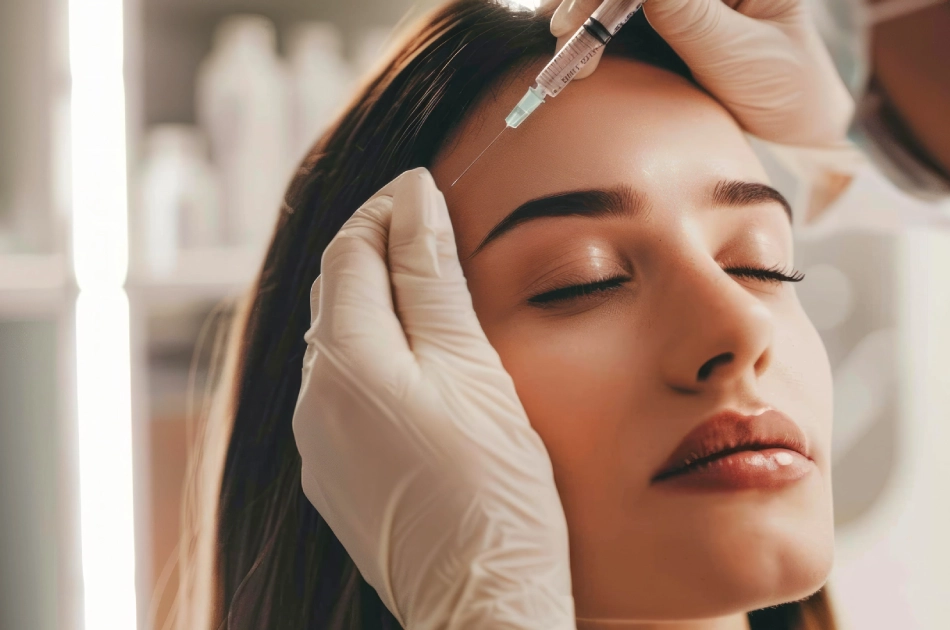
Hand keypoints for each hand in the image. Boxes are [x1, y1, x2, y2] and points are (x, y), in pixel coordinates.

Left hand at [293, 168, 574, 628]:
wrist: (481, 599)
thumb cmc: (492, 487)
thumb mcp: (472, 367)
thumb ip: (433, 279)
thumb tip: (412, 199)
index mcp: (345, 359)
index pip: (349, 251)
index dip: (386, 211)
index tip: (426, 190)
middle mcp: (315, 397)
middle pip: (334, 293)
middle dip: (379, 251)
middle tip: (435, 229)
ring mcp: (319, 442)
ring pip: (338, 343)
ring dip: (377, 304)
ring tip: (435, 291)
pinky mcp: (335, 475)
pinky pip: (342, 392)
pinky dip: (376, 358)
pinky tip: (421, 366)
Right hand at [549, 0, 853, 146]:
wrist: (798, 122)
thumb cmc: (786, 86)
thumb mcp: (740, 53)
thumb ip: (689, 15)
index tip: (586, 12)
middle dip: (590, 0)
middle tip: (564, 35)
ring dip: (582, 12)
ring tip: (566, 54)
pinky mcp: (664, 11)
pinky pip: (617, 8)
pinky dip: (590, 25)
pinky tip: (572, 47)